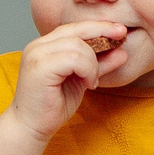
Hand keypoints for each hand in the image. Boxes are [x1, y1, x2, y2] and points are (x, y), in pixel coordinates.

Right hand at [8, 22, 129, 140]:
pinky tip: (87, 84)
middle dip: (102, 32)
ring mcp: (37, 55)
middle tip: (121, 37)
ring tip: (92, 81)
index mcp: (45, 46)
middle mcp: (38, 46)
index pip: (74, 28)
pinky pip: (74, 59)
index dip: (98, 26)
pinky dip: (87, 70)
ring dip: (93, 64)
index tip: (120, 30)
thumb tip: (121, 51)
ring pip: (78, 45)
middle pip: (77, 30)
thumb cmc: (53, 106)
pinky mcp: (40, 67)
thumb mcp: (81, 80)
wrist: (31, 128)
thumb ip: (98, 65)